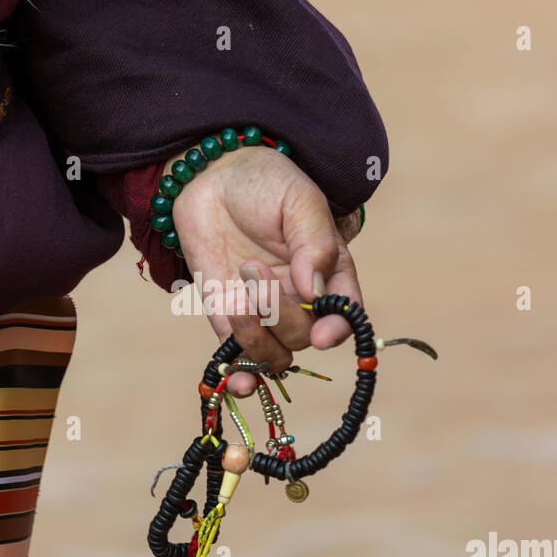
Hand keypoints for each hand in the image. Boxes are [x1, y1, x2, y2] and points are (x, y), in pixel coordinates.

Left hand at [167, 144, 364, 395]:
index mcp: (330, 272)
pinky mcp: (229, 318)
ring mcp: (265, 313)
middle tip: (253, 266)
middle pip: (304, 336)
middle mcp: (302, 300)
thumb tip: (315, 291)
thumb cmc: (264, 183)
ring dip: (256, 333)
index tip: (322, 332)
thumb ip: (312, 243)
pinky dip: (241, 375)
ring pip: (275, 355)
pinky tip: (237, 380)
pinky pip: (239, 359)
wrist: (210, 176)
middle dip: (280, 311)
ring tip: (238, 288)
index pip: (346, 314)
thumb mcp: (298, 201)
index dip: (338, 329)